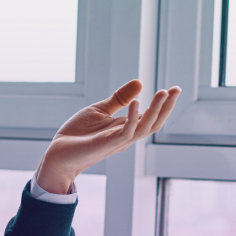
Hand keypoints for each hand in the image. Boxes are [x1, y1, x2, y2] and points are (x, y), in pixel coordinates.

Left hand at [35, 80, 180, 193]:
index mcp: (125, 128)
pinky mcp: (107, 144)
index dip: (164, 104)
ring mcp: (118, 141)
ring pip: (144, 128)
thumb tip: (140, 83)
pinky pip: (125, 132)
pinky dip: (133, 118)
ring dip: (155, 111)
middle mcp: (126, 136)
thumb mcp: (101, 110)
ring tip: (163, 93)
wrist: (58, 153)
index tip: (175, 89)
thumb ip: (120, 99)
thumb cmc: (78, 134)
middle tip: (177, 90)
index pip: (151, 117)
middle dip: (166, 107)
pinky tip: (137, 102)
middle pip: (154, 123)